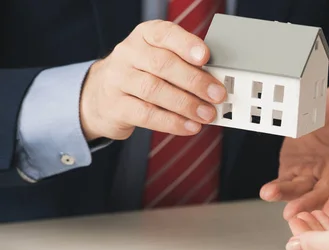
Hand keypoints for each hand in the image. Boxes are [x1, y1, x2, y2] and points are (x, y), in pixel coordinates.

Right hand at [80, 20, 226, 140]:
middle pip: (163, 64)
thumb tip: (215, 83)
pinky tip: (190, 127)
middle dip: (194, 81)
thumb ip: (184, 65)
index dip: (186, 44)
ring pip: (154, 90)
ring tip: (207, 114)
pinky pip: (146, 114)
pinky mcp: (115, 106)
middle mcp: (128, 53)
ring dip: (186, 104)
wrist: (101, 96)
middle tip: (217, 95)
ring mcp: (118, 79)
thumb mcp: (159, 60)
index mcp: (144, 36)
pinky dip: (171, 122)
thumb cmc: (141, 75)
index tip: (205, 57)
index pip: (164, 34)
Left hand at [260, 85, 328, 219]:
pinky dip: (278, 189)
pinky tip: (268, 191)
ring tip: (271, 195)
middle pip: (324, 194)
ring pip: (303, 192)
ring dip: (289, 197)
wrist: (325, 108)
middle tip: (294, 211)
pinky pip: (287, 183)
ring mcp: (315, 175)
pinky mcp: (296, 172)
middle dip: (309, 203)